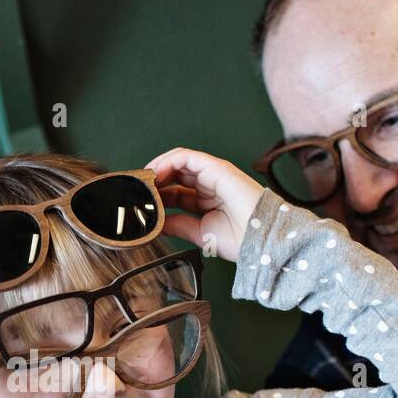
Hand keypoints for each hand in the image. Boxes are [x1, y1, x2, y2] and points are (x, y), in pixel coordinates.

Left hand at [144, 147, 265, 261]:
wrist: (260, 240)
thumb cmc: (240, 239)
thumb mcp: (198, 233)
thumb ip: (177, 224)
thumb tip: (157, 222)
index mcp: (206, 200)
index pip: (175, 191)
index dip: (156, 194)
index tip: (140, 202)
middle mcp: (209, 184)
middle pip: (174, 175)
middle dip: (153, 181)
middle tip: (137, 191)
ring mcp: (213, 174)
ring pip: (178, 162)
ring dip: (157, 169)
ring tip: (144, 181)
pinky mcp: (216, 167)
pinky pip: (187, 157)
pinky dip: (168, 161)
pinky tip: (156, 172)